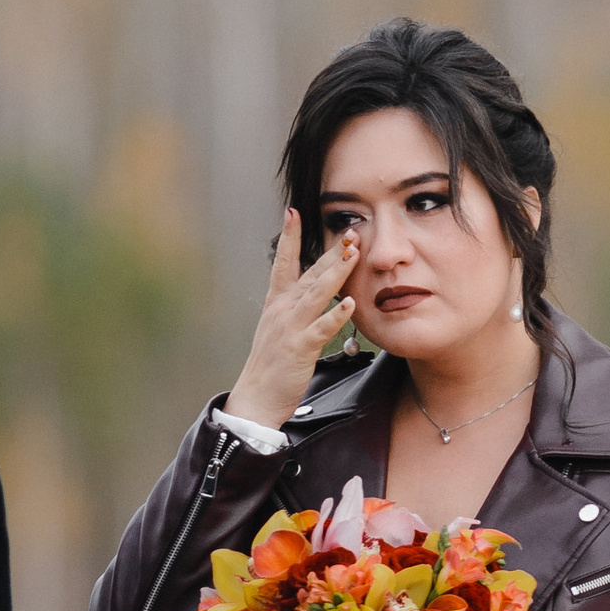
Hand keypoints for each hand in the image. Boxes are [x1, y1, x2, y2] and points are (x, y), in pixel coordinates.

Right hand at [222, 212, 359, 433]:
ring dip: (335, 272)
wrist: (256, 398)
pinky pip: (320, 328)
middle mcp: (282, 310)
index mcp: (276, 303)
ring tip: (353, 253)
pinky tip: (349, 302)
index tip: (292, 212)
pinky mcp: (300, 348)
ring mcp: (290, 327)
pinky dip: (335, 314)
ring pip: (316, 293)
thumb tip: (314, 290)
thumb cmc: (271, 366)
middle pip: (309, 273)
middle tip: (350, 231)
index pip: (283, 263)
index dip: (289, 237)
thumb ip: (295, 308)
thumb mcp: (279, 329)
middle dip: (330, 251)